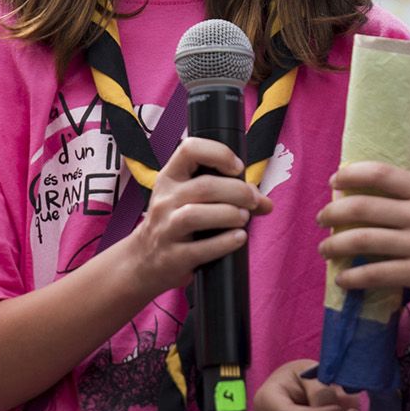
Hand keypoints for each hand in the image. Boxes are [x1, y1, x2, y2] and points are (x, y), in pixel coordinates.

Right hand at [119, 137, 271, 299]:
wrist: (143, 261)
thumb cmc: (174, 223)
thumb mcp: (190, 200)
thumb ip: (227, 196)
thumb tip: (266, 203)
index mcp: (170, 178)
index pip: (189, 149)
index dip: (218, 154)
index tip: (237, 167)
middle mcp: (165, 200)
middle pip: (204, 186)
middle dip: (237, 191)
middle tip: (252, 200)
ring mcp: (166, 228)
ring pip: (197, 214)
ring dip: (230, 215)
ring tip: (243, 218)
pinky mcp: (173, 256)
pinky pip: (202, 248)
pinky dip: (225, 242)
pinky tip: (238, 238)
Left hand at [318, 162, 409, 299]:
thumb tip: (373, 198)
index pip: (381, 173)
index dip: (351, 174)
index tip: (334, 181)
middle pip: (363, 207)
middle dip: (333, 213)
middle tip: (321, 220)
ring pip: (364, 241)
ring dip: (336, 245)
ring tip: (325, 250)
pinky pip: (378, 274)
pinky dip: (354, 277)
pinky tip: (343, 279)